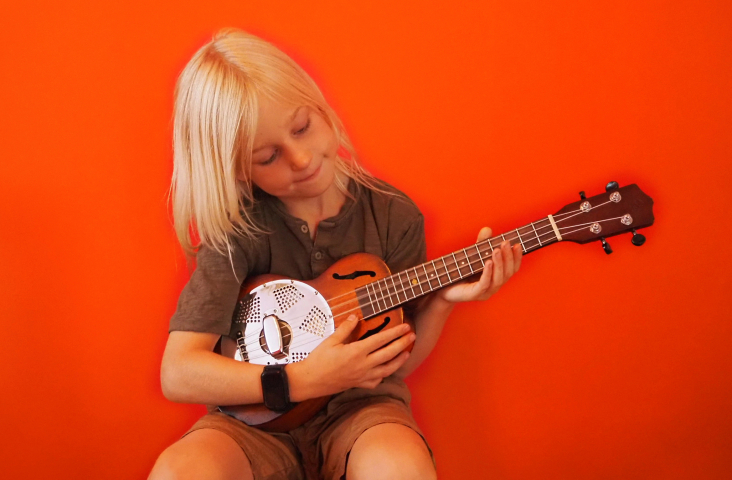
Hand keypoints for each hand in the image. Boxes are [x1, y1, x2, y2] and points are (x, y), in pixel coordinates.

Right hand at [289, 315, 415, 398]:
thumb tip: (355, 317)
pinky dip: (385, 375)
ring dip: (399, 361)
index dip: (395, 332)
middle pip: (389, 354)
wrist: (310, 381)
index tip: (405, 327)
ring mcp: (363, 376)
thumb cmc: (319, 360)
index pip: (381, 340)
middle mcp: (363, 365)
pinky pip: (377, 381)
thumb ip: (345, 328)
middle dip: (402, 344)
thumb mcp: (331, 340)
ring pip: (387, 370)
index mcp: (356, 352)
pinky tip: (388, 369)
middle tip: (412, 336)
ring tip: (407, 353)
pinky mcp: (359, 384)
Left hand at [438, 227, 521, 302]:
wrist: (442, 287)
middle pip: (507, 273)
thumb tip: (488, 229)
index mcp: (496, 278)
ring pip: (498, 279)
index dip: (516, 258)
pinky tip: (488, 262)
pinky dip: (488, 273)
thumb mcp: (472, 256)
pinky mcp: (474, 295)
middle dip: (508, 257)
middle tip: (505, 243)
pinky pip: (484, 284)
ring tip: (497, 250)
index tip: (517, 244)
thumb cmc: (459, 272)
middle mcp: (494, 287)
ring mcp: (485, 293)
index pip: (512, 269)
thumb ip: (481, 245)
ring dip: (499, 263)